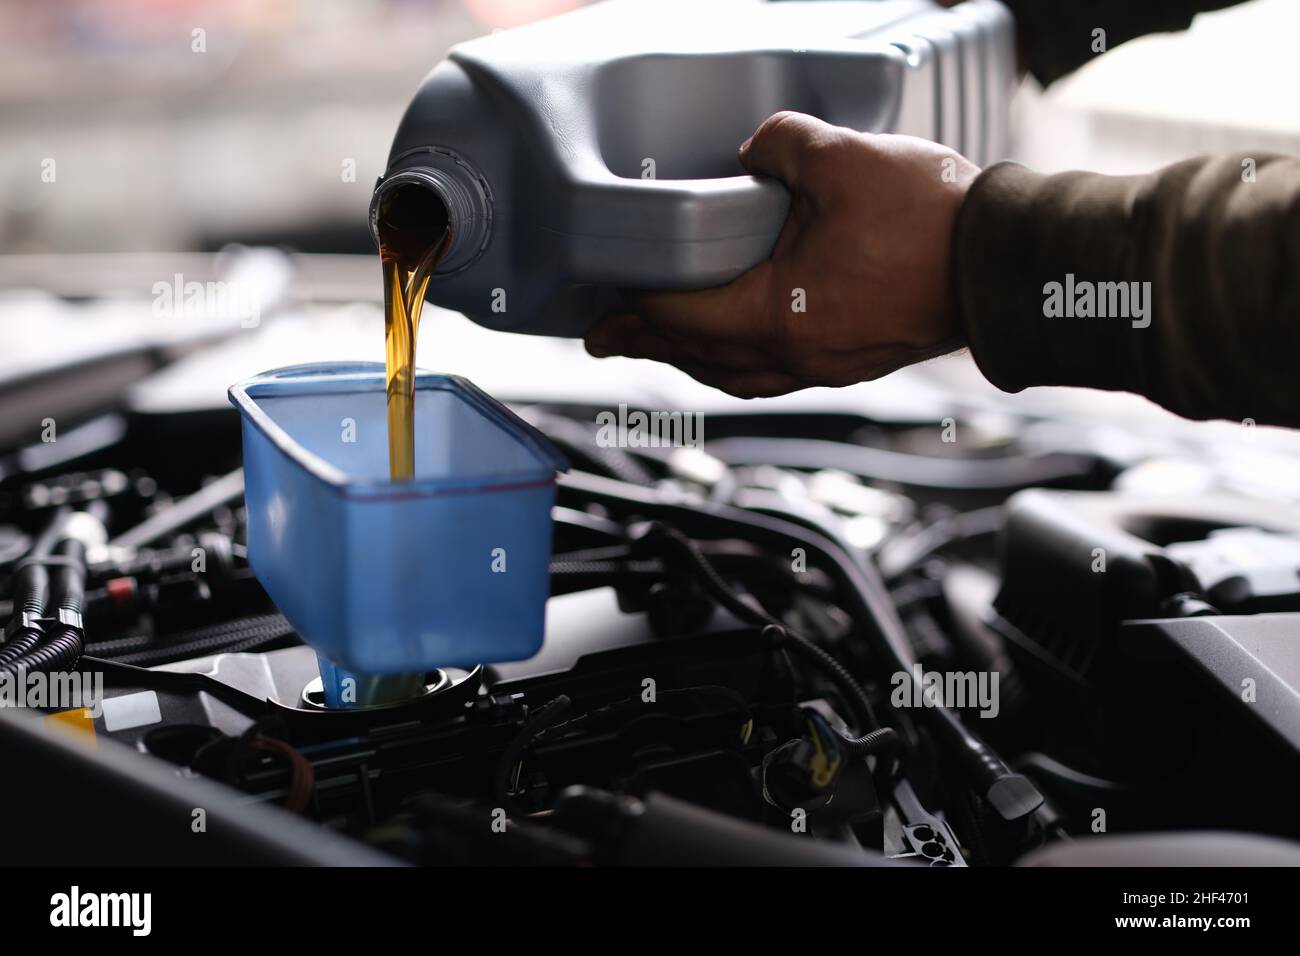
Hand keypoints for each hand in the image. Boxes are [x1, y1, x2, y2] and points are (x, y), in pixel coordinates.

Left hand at [584, 111, 980, 397]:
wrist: (1006, 263)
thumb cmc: (931, 221)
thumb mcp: (841, 160)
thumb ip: (779, 147)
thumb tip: (756, 152)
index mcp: (776, 317)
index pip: (682, 318)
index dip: (638, 305)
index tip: (605, 301)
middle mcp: (794, 356)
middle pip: (701, 357)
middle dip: (650, 345)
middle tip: (609, 337)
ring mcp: (825, 365)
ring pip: (739, 373)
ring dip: (695, 358)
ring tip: (665, 345)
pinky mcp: (852, 359)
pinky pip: (776, 371)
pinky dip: (741, 359)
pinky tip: (739, 343)